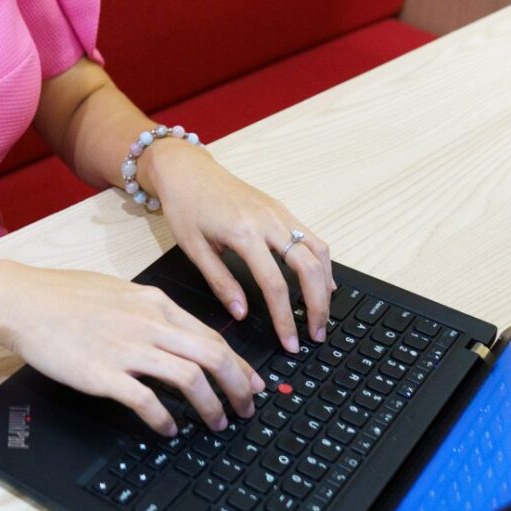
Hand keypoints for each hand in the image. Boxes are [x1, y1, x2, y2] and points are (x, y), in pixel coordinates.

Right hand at [0, 261, 265, 437]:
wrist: (23, 301)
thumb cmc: (65, 296)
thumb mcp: (120, 292)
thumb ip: (151, 311)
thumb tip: (177, 334)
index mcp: (155, 303)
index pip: (211, 335)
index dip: (238, 363)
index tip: (252, 383)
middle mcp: (148, 323)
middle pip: (213, 355)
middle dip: (239, 387)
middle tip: (247, 409)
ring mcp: (127, 348)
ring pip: (190, 378)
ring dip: (211, 406)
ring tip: (216, 424)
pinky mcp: (104, 372)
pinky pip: (147, 400)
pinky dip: (164, 418)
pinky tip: (169, 429)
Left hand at [144, 141, 335, 354]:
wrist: (185, 168)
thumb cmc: (184, 205)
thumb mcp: (193, 248)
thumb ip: (220, 282)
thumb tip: (242, 313)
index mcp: (243, 233)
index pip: (275, 285)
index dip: (285, 319)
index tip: (290, 343)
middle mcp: (268, 220)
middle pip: (309, 268)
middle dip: (318, 305)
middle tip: (316, 334)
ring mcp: (279, 212)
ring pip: (318, 250)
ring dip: (325, 285)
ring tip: (321, 313)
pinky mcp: (281, 208)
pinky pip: (311, 236)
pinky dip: (321, 262)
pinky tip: (321, 281)